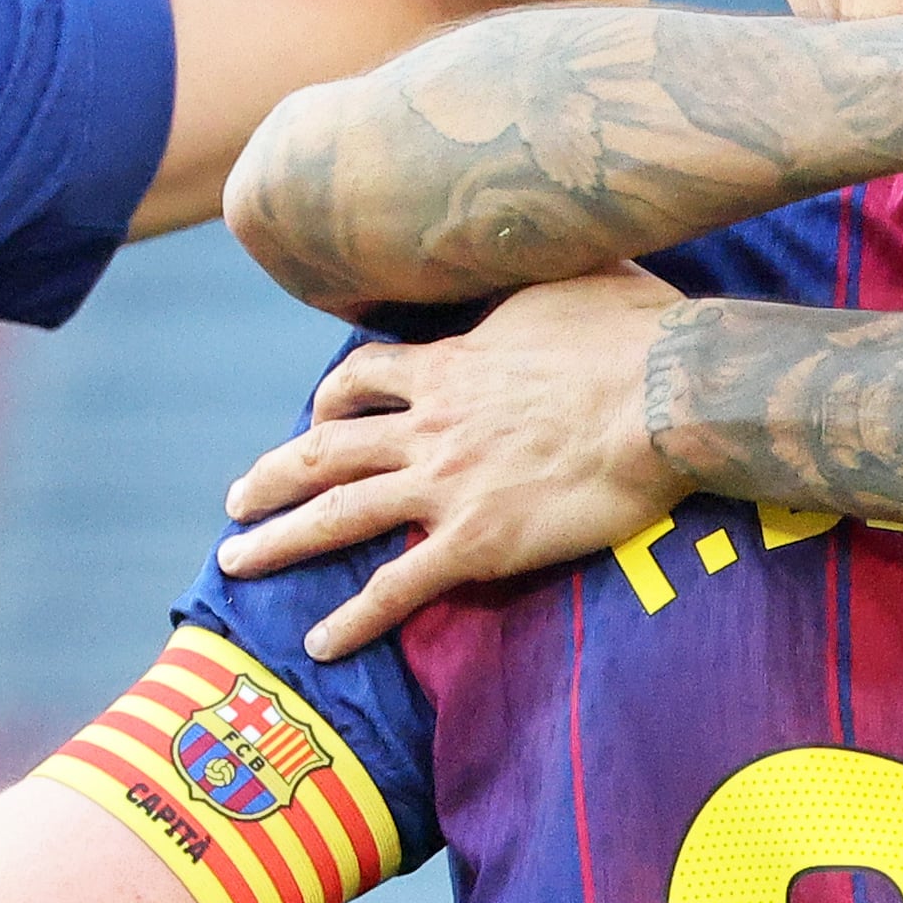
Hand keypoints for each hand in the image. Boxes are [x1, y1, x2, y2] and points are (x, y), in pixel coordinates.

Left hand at [217, 267, 682, 657]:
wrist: (667, 393)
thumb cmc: (637, 333)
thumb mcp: (572, 279)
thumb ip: (534, 287)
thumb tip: (537, 259)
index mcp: (450, 365)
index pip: (366, 378)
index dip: (331, 400)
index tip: (314, 417)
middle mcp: (430, 424)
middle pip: (324, 450)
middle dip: (271, 477)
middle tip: (234, 502)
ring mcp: (447, 484)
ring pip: (337, 513)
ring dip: (279, 540)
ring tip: (234, 562)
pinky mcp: (476, 539)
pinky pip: (397, 586)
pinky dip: (352, 618)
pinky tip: (319, 643)